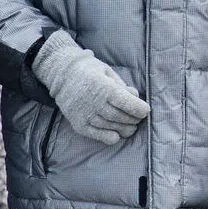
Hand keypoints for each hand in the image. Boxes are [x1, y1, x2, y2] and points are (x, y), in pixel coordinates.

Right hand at [33, 38, 149, 146]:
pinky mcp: (78, 124)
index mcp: (103, 86)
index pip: (125, 102)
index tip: (145, 110)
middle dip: (134, 119)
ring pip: (111, 126)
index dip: (139, 109)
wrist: (62, 75)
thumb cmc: (90, 71)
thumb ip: (122, 86)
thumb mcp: (108, 72)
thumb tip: (135, 97)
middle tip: (138, 118)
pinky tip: (117, 135)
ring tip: (131, 127)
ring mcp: (85, 114)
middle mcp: (93, 102)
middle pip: (120, 116)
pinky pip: (97, 135)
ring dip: (125, 128)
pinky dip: (110, 137)